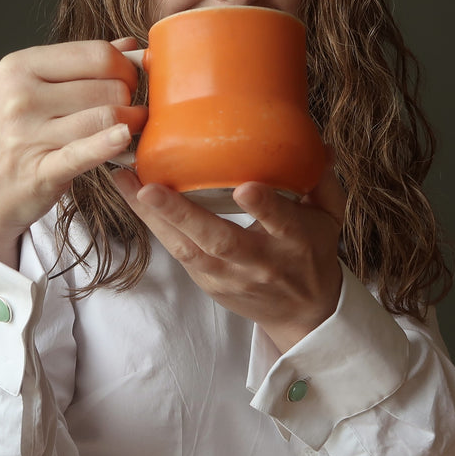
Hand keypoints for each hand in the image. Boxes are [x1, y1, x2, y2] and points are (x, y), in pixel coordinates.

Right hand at [0, 38, 144, 266]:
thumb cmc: (4, 139)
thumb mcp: (26, 91)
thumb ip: (77, 67)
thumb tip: (131, 46)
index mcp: (19, 67)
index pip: (96, 54)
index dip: (125, 68)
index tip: (129, 83)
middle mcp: (21, 97)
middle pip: (107, 86)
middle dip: (130, 99)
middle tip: (131, 111)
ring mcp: (28, 135)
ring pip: (107, 117)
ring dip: (132, 124)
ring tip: (134, 130)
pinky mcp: (40, 171)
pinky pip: (87, 152)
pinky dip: (112, 144)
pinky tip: (126, 140)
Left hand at [112, 164, 346, 352]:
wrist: (302, 313)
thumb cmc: (313, 254)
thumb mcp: (330, 218)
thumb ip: (322, 180)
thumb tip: (319, 142)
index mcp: (295, 241)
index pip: (281, 224)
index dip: (264, 208)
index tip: (245, 189)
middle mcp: (259, 261)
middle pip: (219, 241)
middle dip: (182, 215)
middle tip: (150, 188)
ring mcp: (229, 275)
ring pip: (187, 249)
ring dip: (154, 217)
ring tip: (124, 183)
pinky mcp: (207, 282)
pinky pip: (177, 252)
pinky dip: (154, 225)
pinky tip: (132, 197)